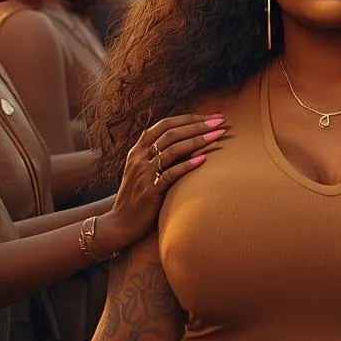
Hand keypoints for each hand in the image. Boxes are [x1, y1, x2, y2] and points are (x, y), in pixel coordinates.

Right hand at [101, 113, 226, 253]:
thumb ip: (156, 154)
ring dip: (198, 140)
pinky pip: (171, 173)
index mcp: (138, 149)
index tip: (212, 117)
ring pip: (172, 149)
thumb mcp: (142, 170)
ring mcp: (144, 173)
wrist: (120, 223)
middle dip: (198, 125)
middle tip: (221, 122)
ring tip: (219, 136)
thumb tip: (183, 140)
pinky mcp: (150, 190)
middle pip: (171, 133)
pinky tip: (204, 160)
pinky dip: (188, 165)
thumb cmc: (138, 196)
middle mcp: (140, 157)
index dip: (190, 118)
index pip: (165, 124)